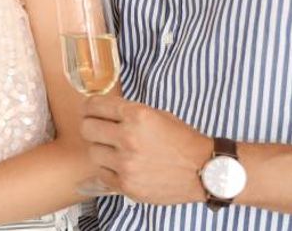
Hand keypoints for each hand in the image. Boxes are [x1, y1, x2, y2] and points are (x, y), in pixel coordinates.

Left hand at [80, 95, 212, 203]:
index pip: (94, 105)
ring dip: (101, 150)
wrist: (205, 171)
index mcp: (137, 115)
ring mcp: (126, 163)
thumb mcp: (156, 115)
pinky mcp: (127, 185)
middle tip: (97, 130)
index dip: (88, 107)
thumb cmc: (182, 141)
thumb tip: (99, 110)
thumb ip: (128, 112)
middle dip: (90, 126)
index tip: (88, 110)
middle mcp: (128, 138)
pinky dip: (108, 169)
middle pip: (86, 128)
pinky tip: (121, 166)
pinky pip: (102, 173)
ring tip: (114, 150)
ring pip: (92, 152)